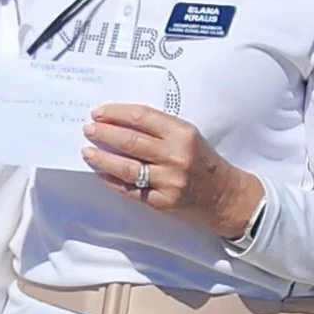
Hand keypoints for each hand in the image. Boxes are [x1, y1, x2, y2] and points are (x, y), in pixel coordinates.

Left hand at [81, 104, 263, 238]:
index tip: (99, 112)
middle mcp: (175, 156)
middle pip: (130, 140)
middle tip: (88, 129)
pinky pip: (130, 190)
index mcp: (181, 133)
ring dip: (102, 158)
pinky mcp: (163, 202)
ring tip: (87, 151)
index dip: (116, 112)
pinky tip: (101, 173)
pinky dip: (112, 180)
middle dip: (104, 133)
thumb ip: (159, 128)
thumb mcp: (188, 135)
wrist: (226, 198)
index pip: (141, 117)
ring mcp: (168, 181)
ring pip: (126, 167)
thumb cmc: (204, 161)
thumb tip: (120, 121)